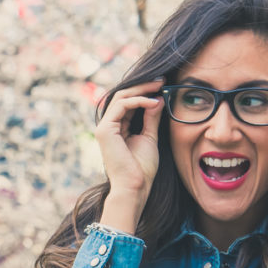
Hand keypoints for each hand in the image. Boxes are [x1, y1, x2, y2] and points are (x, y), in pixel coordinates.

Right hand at [95, 79, 165, 231]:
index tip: (162, 85)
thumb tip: (158, 99)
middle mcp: (108, 126)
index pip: (128, 102)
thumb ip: (151, 118)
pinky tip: (153, 102)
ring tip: (159, 87)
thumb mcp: (150, 137)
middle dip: (143, 86)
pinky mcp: (105, 130)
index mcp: (117, 128)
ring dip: (141, 90)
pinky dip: (138, 101)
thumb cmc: (142, 168)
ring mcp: (104, 127)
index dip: (144, 92)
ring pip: (121, 97)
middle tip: (161, 80)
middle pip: (123, 96)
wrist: (135, 186)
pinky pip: (121, 106)